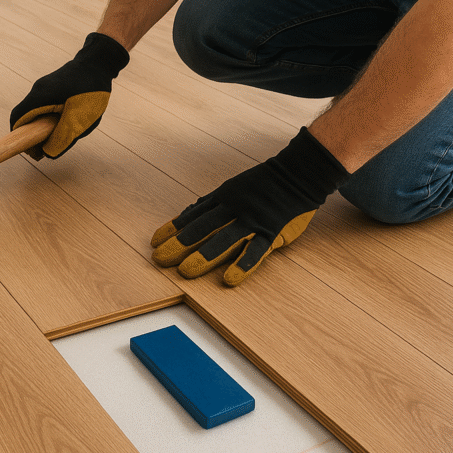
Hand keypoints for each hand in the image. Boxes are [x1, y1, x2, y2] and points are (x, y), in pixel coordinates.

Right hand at [10, 33, 129, 158]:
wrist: (99, 62)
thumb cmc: (91, 89)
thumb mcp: (80, 119)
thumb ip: (63, 138)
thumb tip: (48, 154)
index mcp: (40, 97)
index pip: (17, 120)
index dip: (18, 138)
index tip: (30, 151)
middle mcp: (37, 91)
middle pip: (25, 118)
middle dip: (32, 137)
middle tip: (47, 149)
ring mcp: (43, 87)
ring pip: (36, 113)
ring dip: (43, 128)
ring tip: (60, 137)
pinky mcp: (51, 88)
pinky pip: (44, 107)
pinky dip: (49, 119)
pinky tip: (66, 123)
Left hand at [151, 128, 349, 285]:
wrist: (298, 174)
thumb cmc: (263, 184)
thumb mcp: (232, 187)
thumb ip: (211, 203)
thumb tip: (187, 213)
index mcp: (223, 198)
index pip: (193, 215)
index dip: (173, 229)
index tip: (155, 242)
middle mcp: (234, 208)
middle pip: (202, 228)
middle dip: (180, 244)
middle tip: (160, 259)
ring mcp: (252, 220)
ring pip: (225, 239)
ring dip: (204, 256)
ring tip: (186, 272)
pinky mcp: (272, 231)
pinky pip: (257, 250)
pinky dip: (243, 264)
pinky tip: (230, 279)